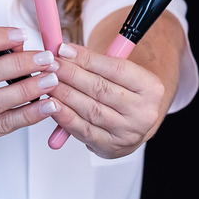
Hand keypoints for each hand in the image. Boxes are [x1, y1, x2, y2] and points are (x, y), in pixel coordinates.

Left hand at [46, 42, 166, 158]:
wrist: (136, 120)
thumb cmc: (124, 90)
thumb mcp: (121, 72)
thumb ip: (97, 61)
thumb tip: (63, 51)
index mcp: (151, 88)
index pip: (116, 69)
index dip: (87, 58)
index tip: (63, 49)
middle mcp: (144, 112)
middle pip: (101, 90)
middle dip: (71, 74)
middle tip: (50, 64)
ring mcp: (128, 133)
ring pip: (91, 110)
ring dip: (64, 94)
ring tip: (47, 81)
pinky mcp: (111, 148)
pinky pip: (84, 131)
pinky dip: (65, 117)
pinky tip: (52, 104)